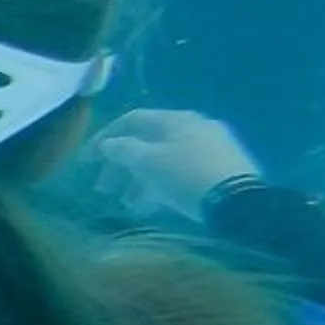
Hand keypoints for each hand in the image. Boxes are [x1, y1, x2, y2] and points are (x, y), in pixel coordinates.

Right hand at [86, 108, 263, 222]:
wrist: (239, 202)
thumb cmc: (186, 176)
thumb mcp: (148, 162)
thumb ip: (124, 150)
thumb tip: (108, 144)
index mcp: (175, 119)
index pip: (131, 120)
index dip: (104, 138)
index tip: (86, 161)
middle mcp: (194, 127)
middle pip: (147, 142)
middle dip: (121, 166)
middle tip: (103, 189)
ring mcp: (210, 147)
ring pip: (164, 159)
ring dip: (139, 180)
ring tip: (127, 203)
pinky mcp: (221, 168)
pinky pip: (181, 172)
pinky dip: (162, 185)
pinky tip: (152, 204)